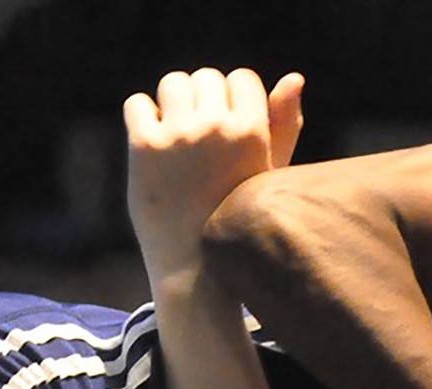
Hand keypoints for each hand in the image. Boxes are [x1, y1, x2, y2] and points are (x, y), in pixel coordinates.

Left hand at [124, 67, 303, 280]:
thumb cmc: (236, 219)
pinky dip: (141, 116)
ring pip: (172, 83)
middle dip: (202, 99)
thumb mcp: (268, 174)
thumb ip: (283, 126)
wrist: (195, 269)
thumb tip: (295, 77)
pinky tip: (152, 144)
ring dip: (172, 102)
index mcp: (252, 131)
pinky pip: (136, 103)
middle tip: (199, 138)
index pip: (242, 78)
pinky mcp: (144, 147)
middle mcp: (216, 128)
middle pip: (206, 77)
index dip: (234, 98)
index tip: (227, 127)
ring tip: (175, 135)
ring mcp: (178, 136)